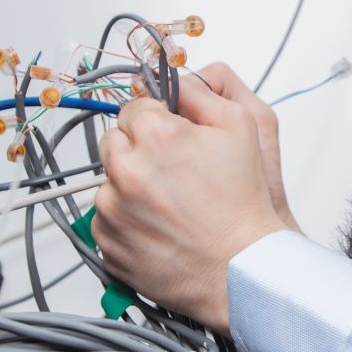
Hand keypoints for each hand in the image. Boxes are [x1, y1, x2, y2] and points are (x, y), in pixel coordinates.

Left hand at [93, 80, 288, 333]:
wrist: (242, 269)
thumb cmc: (244, 204)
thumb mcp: (242, 126)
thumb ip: (203, 92)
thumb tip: (176, 83)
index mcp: (154, 134)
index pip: (135, 108)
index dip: (158, 123)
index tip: (174, 141)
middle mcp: (125, 169)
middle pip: (115, 142)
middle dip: (139, 152)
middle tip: (173, 175)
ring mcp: (112, 209)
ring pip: (108, 183)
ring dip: (131, 188)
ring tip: (170, 207)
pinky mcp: (107, 242)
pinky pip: (106, 220)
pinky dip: (127, 222)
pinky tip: (160, 228)